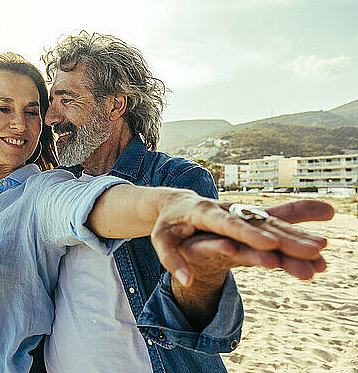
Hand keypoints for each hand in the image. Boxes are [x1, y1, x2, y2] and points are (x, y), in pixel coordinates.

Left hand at [151, 198, 333, 285]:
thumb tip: (185, 281)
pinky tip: (322, 235)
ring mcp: (240, 213)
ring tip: (323, 250)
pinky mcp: (249, 218)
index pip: (227, 225)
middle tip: (313, 250)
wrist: (176, 202)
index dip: (248, 234)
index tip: (269, 245)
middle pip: (258, 225)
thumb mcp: (160, 240)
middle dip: (285, 238)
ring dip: (297, 236)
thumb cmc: (168, 224)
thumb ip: (171, 258)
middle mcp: (227, 211)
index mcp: (202, 213)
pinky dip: (298, 227)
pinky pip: (276, 220)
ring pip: (271, 224)